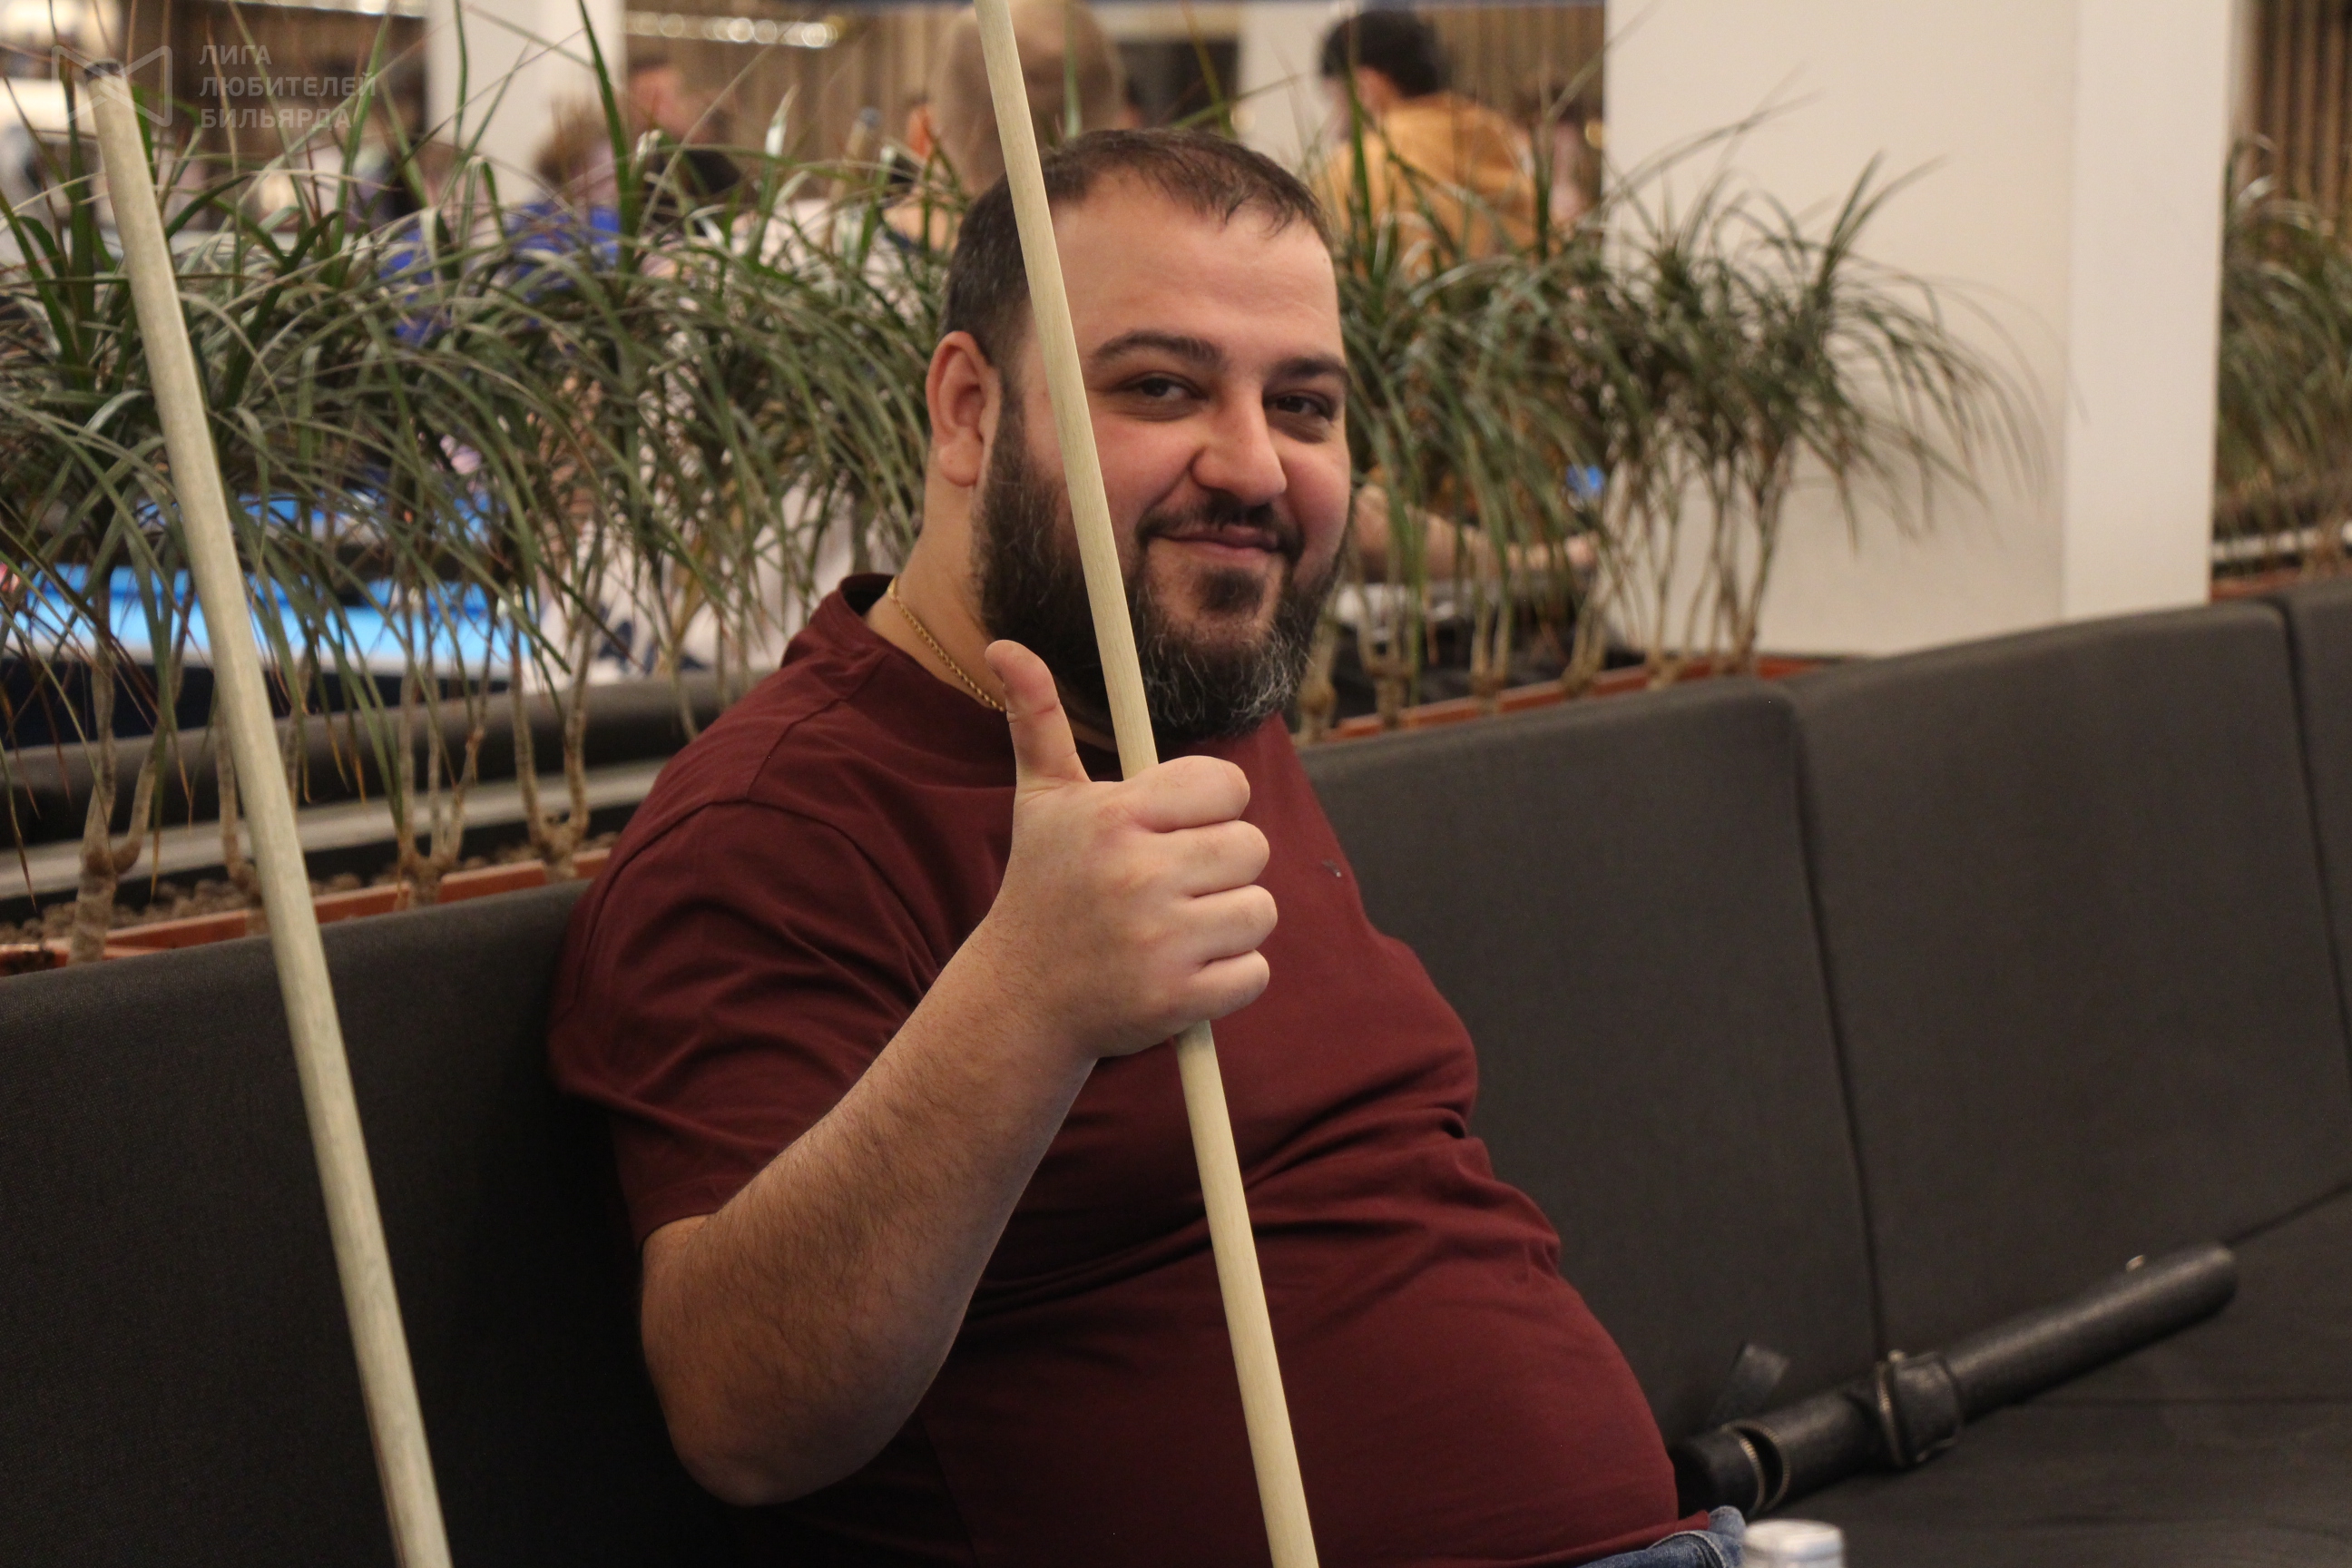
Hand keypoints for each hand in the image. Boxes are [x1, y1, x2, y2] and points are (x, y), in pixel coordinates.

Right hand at [969, 640, 1275, 1062]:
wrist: (1019, 1001)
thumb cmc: (1042, 888)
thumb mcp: (1039, 802)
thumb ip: (1036, 719)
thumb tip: (1005, 644)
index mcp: (1114, 817)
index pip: (1227, 785)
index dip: (1210, 807)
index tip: (1174, 829)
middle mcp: (1137, 875)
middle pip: (1252, 847)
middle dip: (1221, 867)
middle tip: (1172, 885)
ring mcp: (1159, 942)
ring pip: (1260, 910)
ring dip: (1229, 923)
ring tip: (1176, 928)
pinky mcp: (1178, 1001)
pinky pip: (1255, 972)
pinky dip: (1230, 977)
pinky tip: (1182, 972)